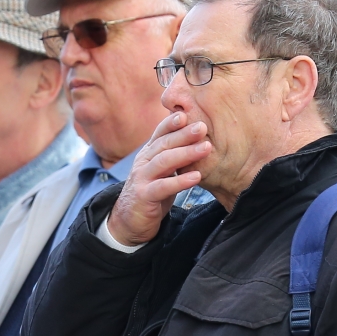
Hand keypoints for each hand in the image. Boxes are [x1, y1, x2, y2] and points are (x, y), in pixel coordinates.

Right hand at [105, 109, 209, 247]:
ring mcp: (142, 178)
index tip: (187, 113)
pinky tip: (197, 177)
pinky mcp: (144, 196)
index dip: (171, 122)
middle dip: (184, 134)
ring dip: (186, 153)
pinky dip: (180, 181)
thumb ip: (174, 156)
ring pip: (164, 161)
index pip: (159, 133)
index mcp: (148, 154)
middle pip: (164, 144)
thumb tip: (198, 139)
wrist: (129, 221)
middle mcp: (143, 162)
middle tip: (203, 127)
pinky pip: (163, 186)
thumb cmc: (152, 194)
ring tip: (206, 148)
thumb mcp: (162, 172)